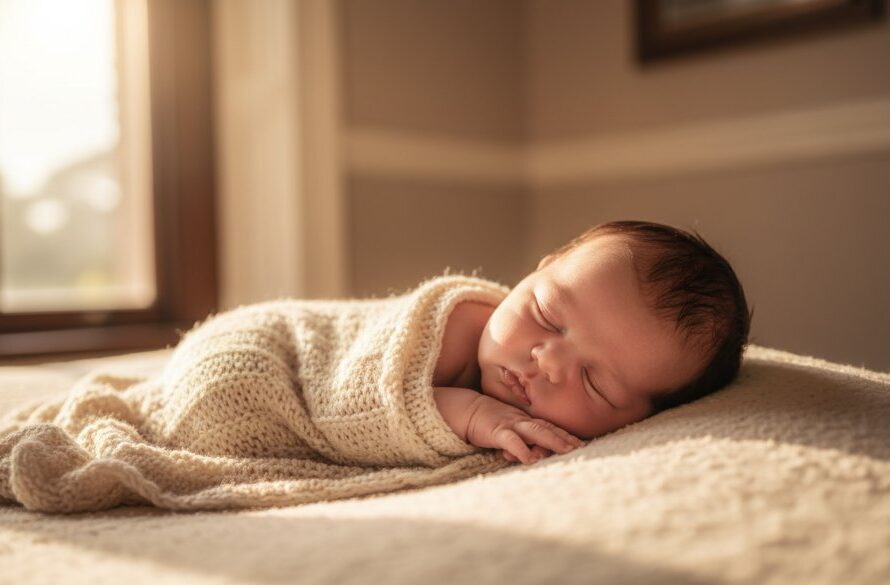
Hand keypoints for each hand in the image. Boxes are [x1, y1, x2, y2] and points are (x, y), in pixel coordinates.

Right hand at [465, 393, 584, 463]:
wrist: (467, 410)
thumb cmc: (489, 422)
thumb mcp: (509, 431)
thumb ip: (522, 442)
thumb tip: (535, 456)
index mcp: (526, 421)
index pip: (550, 427)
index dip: (566, 435)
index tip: (582, 443)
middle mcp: (522, 422)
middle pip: (547, 429)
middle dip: (565, 438)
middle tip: (581, 447)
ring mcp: (510, 425)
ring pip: (535, 432)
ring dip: (552, 440)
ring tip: (566, 450)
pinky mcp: (496, 432)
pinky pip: (510, 440)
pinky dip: (521, 449)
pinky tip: (529, 459)